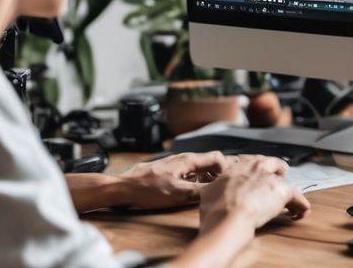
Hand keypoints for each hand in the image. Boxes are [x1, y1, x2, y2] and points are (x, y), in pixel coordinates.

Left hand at [113, 151, 229, 208]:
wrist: (124, 188)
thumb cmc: (146, 190)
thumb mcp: (178, 194)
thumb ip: (200, 191)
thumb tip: (217, 191)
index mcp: (188, 160)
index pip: (218, 157)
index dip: (227, 169)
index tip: (228, 182)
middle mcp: (183, 159)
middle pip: (210, 162)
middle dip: (219, 175)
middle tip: (222, 189)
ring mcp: (176, 164)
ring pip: (200, 168)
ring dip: (208, 179)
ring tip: (209, 192)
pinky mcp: (170, 171)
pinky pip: (190, 173)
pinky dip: (197, 180)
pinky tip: (193, 192)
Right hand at [198, 155, 310, 232]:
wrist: (228, 215)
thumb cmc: (216, 207)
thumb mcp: (208, 193)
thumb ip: (212, 189)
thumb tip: (208, 192)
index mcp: (239, 167)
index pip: (254, 162)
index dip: (258, 171)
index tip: (257, 178)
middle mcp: (257, 168)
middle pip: (273, 164)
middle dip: (276, 173)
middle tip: (276, 183)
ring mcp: (272, 179)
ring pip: (286, 182)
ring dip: (287, 192)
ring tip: (290, 204)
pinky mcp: (284, 193)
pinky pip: (298, 199)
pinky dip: (300, 207)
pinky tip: (300, 213)